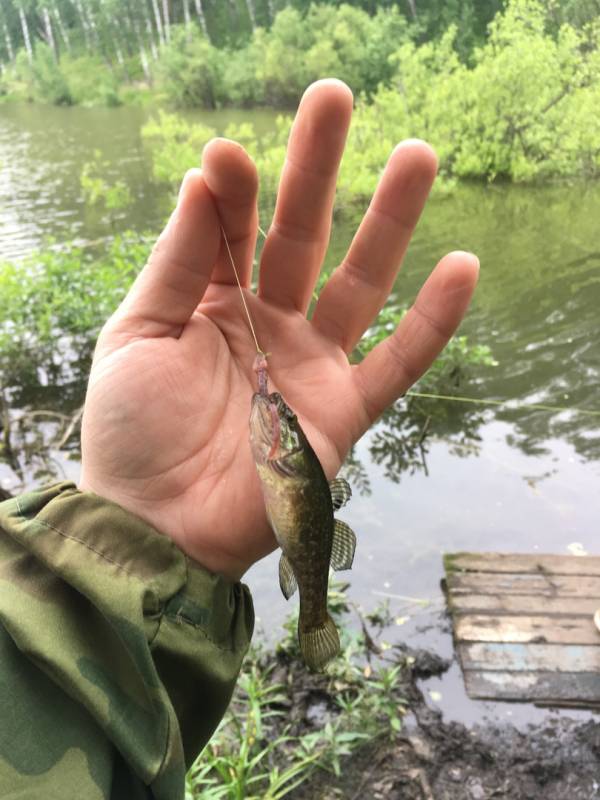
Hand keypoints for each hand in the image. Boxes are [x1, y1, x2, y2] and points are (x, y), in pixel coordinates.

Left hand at [79, 80, 478, 579]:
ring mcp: (310, 365)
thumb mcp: (135, 334)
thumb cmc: (133, 432)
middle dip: (318, 170)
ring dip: (389, 224)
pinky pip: (398, 363)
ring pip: (360, 285)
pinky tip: (460, 267)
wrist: (156, 524)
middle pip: (302, 236)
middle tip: (334, 98)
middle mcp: (268, 324)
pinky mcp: (342, 412)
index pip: (232, 229)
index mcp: (212, 302)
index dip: (234, 191)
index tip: (229, 155)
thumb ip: (176, 262)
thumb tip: (204, 177)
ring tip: (418, 154)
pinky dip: (432, 323)